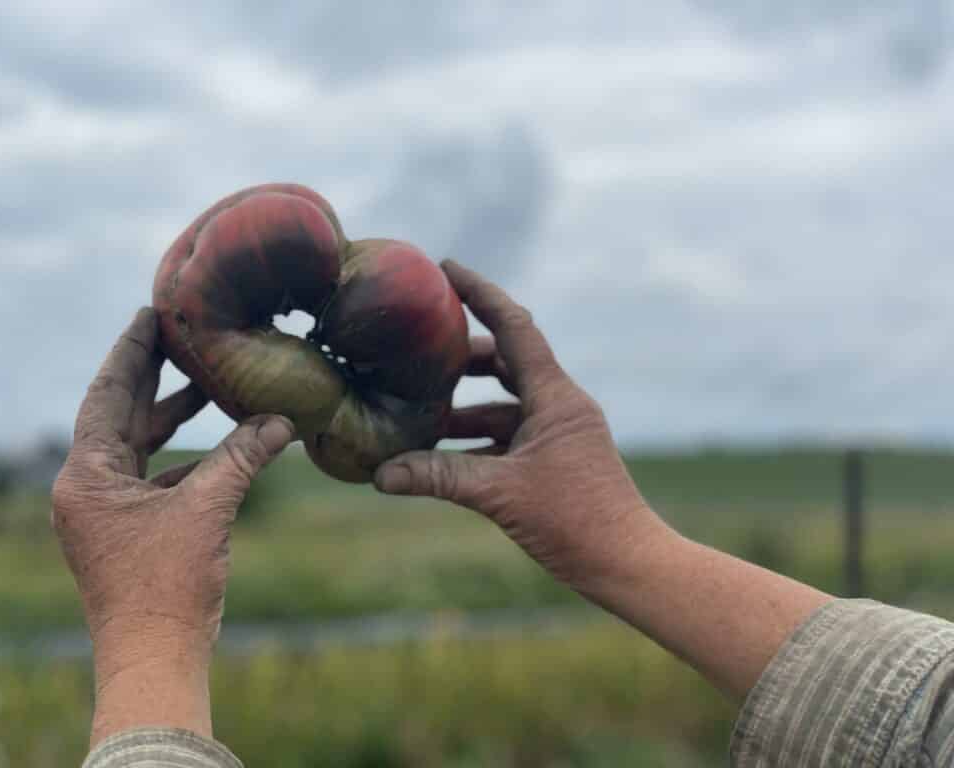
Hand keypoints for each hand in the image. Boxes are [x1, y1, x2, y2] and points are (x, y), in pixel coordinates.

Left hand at [52, 308, 293, 743]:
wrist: (155, 656)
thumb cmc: (168, 587)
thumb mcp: (206, 511)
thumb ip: (241, 458)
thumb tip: (283, 420)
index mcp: (87, 476)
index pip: (106, 395)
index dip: (131, 352)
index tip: (149, 312)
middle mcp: (88, 487)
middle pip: (120, 414)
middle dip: (152, 375)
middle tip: (180, 332)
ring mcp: (107, 509)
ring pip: (140, 445)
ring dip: (172, 415)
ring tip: (208, 380)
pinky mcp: (128, 528)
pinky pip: (156, 475)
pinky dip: (186, 455)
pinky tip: (222, 440)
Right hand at [376, 263, 831, 699]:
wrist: (627, 563)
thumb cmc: (578, 523)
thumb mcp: (500, 494)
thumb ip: (438, 479)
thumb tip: (379, 475)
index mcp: (556, 396)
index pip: (514, 327)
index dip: (479, 293)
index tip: (445, 268)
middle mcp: (559, 405)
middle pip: (505, 361)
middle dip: (460, 357)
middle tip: (417, 352)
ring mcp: (557, 433)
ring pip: (502, 404)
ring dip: (462, 407)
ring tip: (415, 412)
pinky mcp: (552, 460)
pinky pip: (506, 437)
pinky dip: (473, 442)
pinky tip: (438, 457)